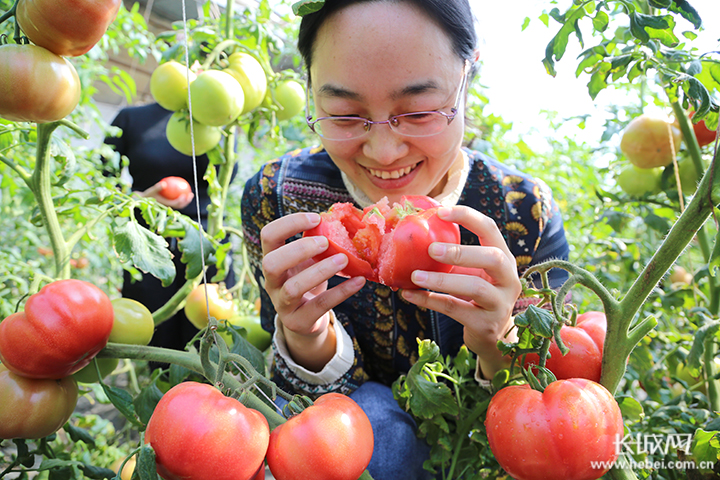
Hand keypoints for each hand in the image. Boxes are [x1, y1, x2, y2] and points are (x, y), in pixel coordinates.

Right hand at [138, 180, 193, 209]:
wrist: (144, 200)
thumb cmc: (148, 194)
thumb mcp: (151, 191)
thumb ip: (157, 188)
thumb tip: (163, 184)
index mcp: (165, 205)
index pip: (175, 204)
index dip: (181, 201)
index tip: (185, 195)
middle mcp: (168, 207)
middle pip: (180, 206)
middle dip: (186, 201)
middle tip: (191, 195)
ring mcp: (170, 206)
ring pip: (180, 204)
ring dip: (186, 200)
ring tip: (190, 193)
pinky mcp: (169, 204)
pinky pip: (177, 200)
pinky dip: (181, 197)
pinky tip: (184, 191)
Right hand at [261, 212, 365, 369]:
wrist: (305, 320)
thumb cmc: (307, 280)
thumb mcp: (306, 261)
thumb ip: (315, 242)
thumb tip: (341, 217)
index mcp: (272, 259)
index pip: (268, 236)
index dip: (288, 223)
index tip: (316, 218)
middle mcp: (271, 282)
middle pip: (271, 263)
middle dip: (298, 250)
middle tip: (325, 241)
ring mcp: (282, 304)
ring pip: (293, 288)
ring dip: (319, 271)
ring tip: (343, 259)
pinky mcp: (299, 321)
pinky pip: (319, 306)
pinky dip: (341, 292)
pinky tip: (358, 281)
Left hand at [400, 206, 521, 377]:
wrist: (492, 337)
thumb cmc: (476, 297)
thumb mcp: (471, 274)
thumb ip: (453, 258)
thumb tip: (413, 239)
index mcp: (505, 259)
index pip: (490, 229)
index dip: (467, 217)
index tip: (441, 211)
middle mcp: (509, 279)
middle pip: (492, 258)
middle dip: (461, 251)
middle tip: (431, 249)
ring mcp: (501, 303)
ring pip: (475, 287)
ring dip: (442, 280)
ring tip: (415, 276)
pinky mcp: (486, 324)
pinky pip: (455, 309)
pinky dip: (430, 301)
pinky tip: (410, 295)